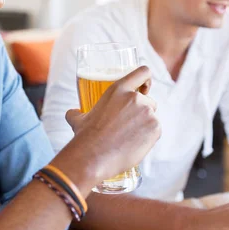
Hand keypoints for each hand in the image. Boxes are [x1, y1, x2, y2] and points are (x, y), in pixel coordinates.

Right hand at [60, 66, 159, 185]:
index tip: (145, 89)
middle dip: (142, 113)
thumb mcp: (78, 119)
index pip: (142, 72)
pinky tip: (134, 145)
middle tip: (127, 127)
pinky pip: (156, 131)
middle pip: (149, 101)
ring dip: (144, 127)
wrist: (93, 157)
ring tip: (128, 139)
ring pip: (152, 118)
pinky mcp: (155, 128)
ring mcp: (147, 112)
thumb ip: (77, 112)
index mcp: (118, 89)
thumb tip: (72, 113)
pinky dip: (148, 138)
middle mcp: (135, 98)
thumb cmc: (85, 137)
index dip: (146, 80)